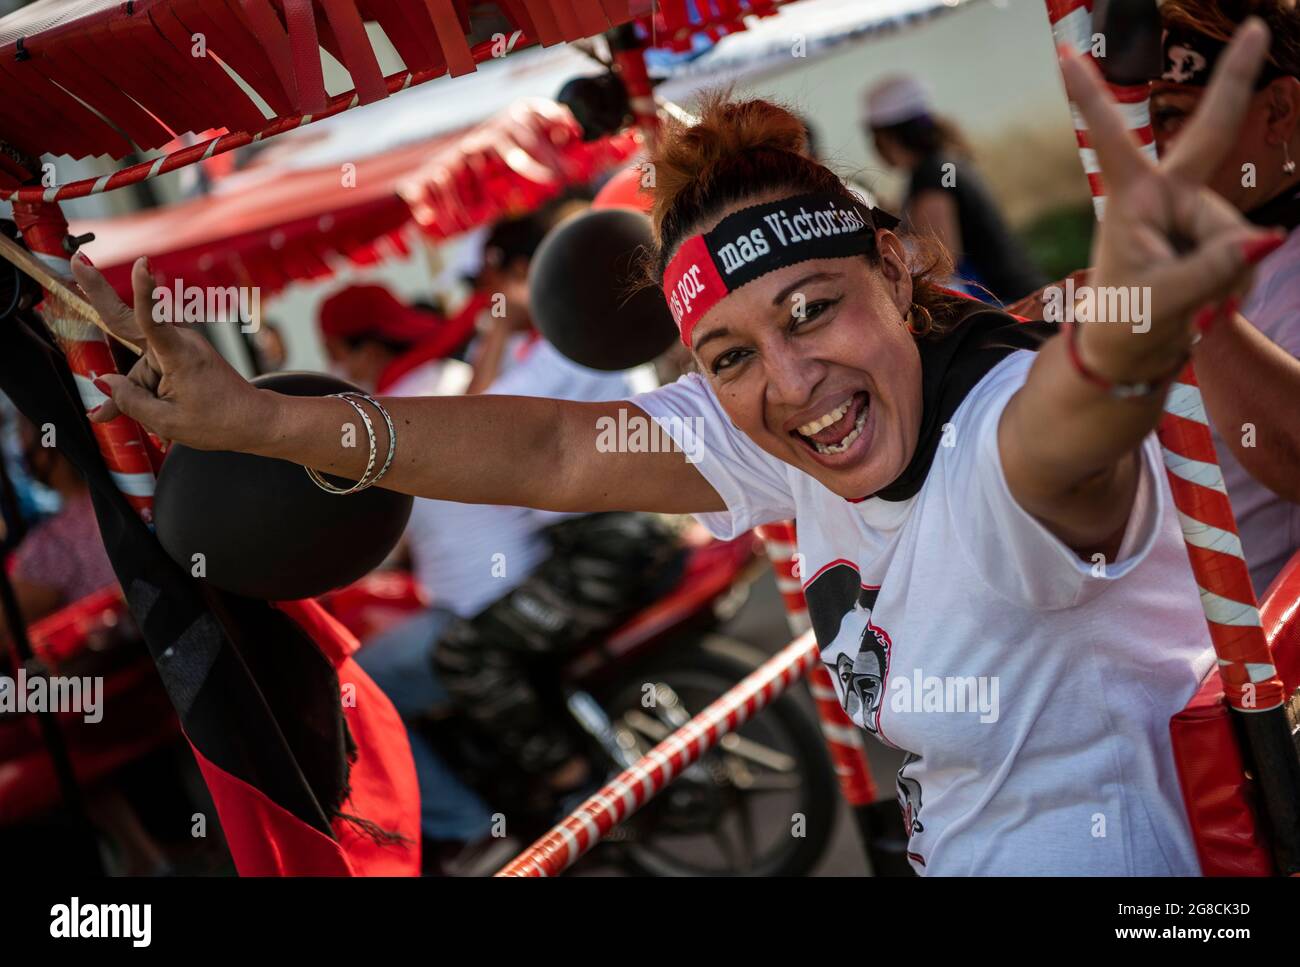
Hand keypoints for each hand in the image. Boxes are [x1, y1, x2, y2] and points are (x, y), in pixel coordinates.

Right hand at [72, 255, 277, 450]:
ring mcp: (179, 347)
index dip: (144, 292)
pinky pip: (150, 369)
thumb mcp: (167, 421)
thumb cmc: (219, 422)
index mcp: (179, 355)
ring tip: (171, 413)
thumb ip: (129, 401)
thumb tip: (103, 383)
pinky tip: (161, 409)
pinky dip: (147, 391)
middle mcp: (179, 343)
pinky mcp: (179, 355)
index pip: (153, 320)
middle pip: (128, 321)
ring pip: (139, 364)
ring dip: (140, 391)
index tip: (141, 264)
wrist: (254, 420)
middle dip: (99, 291)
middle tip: (77, 261)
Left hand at [1060, 19, 1285, 380]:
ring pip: (1239, 235)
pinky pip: (1247, 254)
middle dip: (1235, 78)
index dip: (1090, 98)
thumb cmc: (1125, 325)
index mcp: (1132, 200)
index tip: (1062, 54)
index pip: (1112, 141)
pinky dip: (1235, 283)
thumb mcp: (1159, 303)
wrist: (1131, 355)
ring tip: (1188, 302)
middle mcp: (1167, 196)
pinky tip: (1208, 301)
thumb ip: (1211, 271)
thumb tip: (1267, 238)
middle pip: (1210, 134)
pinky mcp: (1218, 238)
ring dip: (1225, 275)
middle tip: (1256, 27)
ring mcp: (1195, 215)